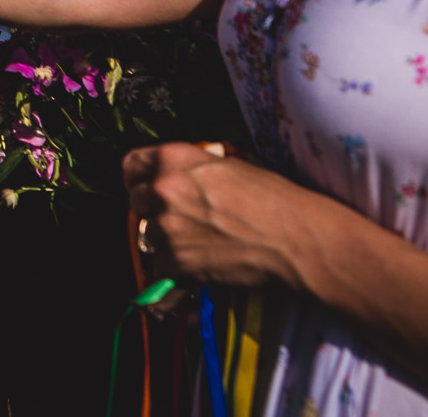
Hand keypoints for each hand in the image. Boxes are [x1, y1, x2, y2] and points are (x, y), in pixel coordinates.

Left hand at [123, 143, 327, 288]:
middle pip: (136, 201)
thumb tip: (179, 176)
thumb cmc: (273, 198)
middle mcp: (164, 189)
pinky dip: (176, 268)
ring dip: (166, 241)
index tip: (146, 186)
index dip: (139, 177)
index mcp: (175, 158)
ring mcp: (168, 227)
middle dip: (153, 210)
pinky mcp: (178, 262)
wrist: (296, 239)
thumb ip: (193, 169)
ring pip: (147, 236)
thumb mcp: (228, 165)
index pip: (131, 164)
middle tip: (178, 218)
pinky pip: (161, 266)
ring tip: (197, 241)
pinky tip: (199, 262)